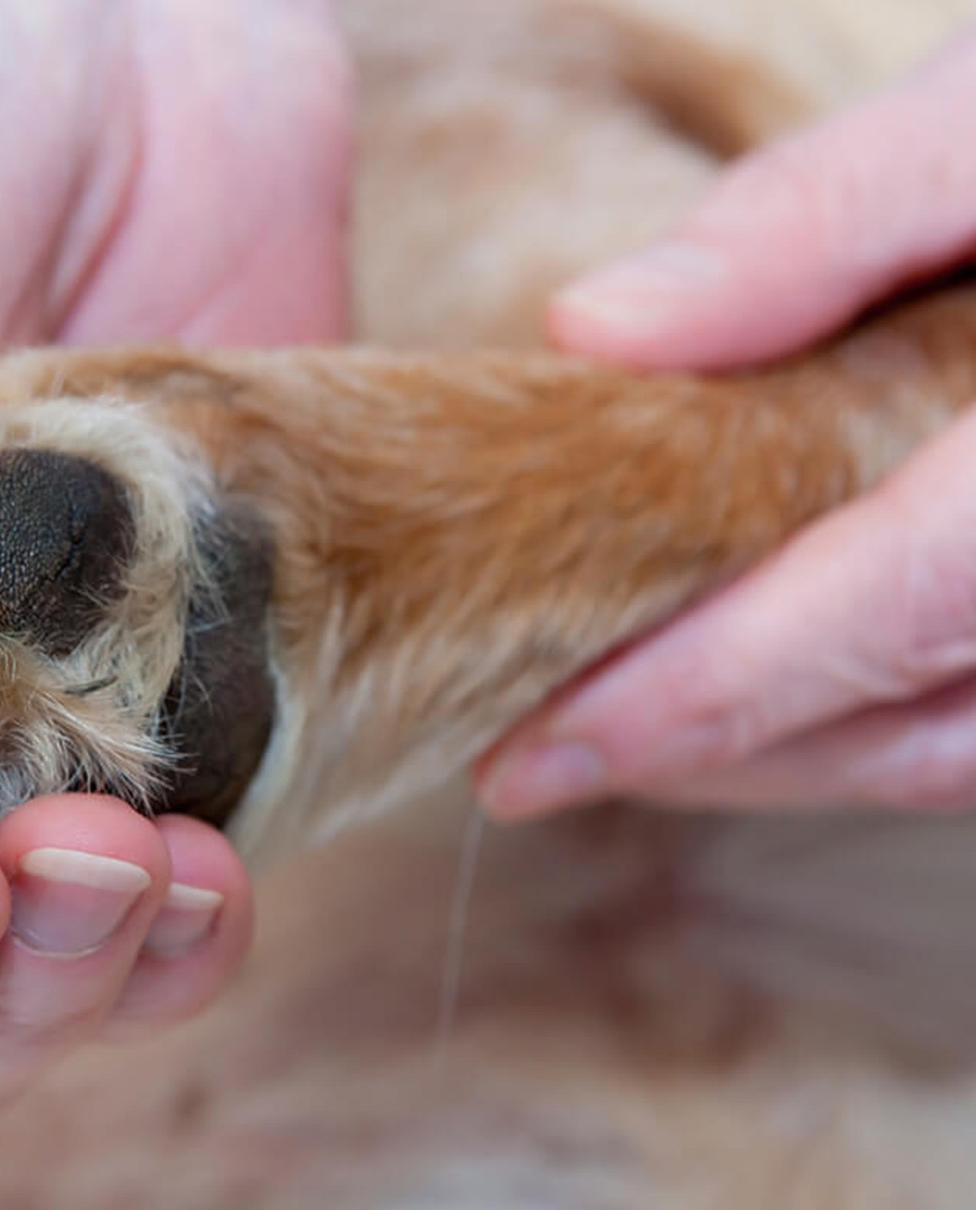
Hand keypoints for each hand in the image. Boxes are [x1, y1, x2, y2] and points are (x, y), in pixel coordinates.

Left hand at [481, 30, 975, 817]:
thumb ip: (814, 221)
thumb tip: (592, 330)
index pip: (905, 601)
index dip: (715, 692)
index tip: (542, 748)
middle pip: (912, 723)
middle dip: (708, 750)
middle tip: (527, 754)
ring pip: (938, 752)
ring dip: (764, 758)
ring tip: (595, 733)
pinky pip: (958, 726)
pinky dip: (833, 729)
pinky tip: (710, 691)